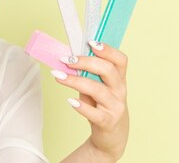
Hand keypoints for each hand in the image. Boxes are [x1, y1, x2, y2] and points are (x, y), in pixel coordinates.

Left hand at [52, 41, 128, 161]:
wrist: (112, 136)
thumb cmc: (102, 106)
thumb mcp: (99, 87)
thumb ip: (89, 74)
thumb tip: (68, 58)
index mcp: (119, 79)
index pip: (120, 60)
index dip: (107, 49)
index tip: (90, 42)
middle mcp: (120, 91)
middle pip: (108, 70)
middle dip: (85, 62)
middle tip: (66, 59)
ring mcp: (115, 107)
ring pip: (98, 90)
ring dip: (75, 81)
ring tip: (58, 76)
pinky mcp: (108, 122)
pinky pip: (95, 113)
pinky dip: (81, 106)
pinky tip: (70, 101)